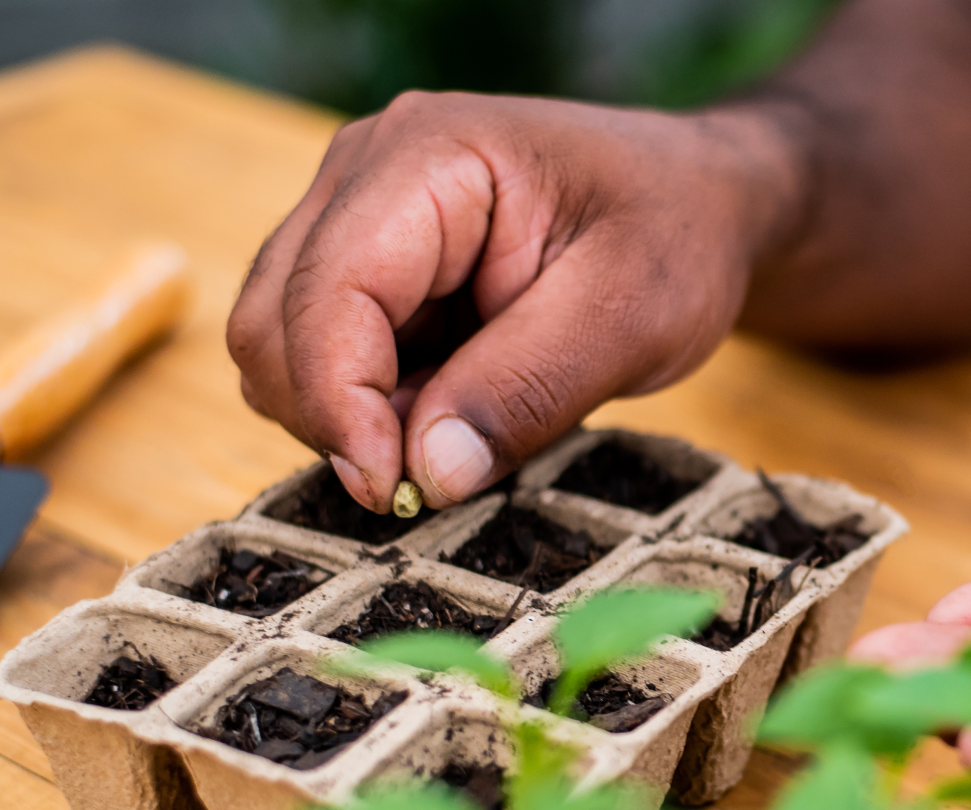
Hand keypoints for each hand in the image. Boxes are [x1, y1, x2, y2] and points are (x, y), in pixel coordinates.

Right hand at [226, 93, 799, 510]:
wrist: (697, 201)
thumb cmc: (674, 235)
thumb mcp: (630, 318)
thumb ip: (527, 391)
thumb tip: (427, 475)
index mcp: (426, 157)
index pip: (325, 294)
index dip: (340, 406)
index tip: (396, 491)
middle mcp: (363, 174)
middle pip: (273, 325)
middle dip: (339, 419)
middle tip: (443, 469)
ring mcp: (352, 217)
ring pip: (282, 349)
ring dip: (356, 418)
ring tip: (470, 422)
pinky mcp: (364, 266)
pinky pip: (322, 358)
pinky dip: (373, 408)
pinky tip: (456, 405)